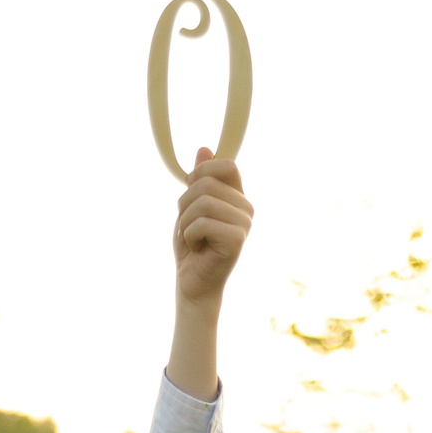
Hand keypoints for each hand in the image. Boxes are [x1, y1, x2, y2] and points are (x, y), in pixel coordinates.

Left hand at [174, 150, 253, 308]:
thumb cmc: (192, 246)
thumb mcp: (190, 207)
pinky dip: (190, 236)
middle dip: (185, 204)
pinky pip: (203, 223)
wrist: (193, 283)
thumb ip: (198, 180)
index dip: (200, 173)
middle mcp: (246, 208)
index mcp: (238, 196)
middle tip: (189, 226)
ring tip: (193, 238)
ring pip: (203, 202)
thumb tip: (204, 149)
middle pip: (207, 183)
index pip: (225, 164)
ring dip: (186, 222)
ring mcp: (244, 224)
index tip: (191, 194)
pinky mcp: (237, 239)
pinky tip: (198, 249)